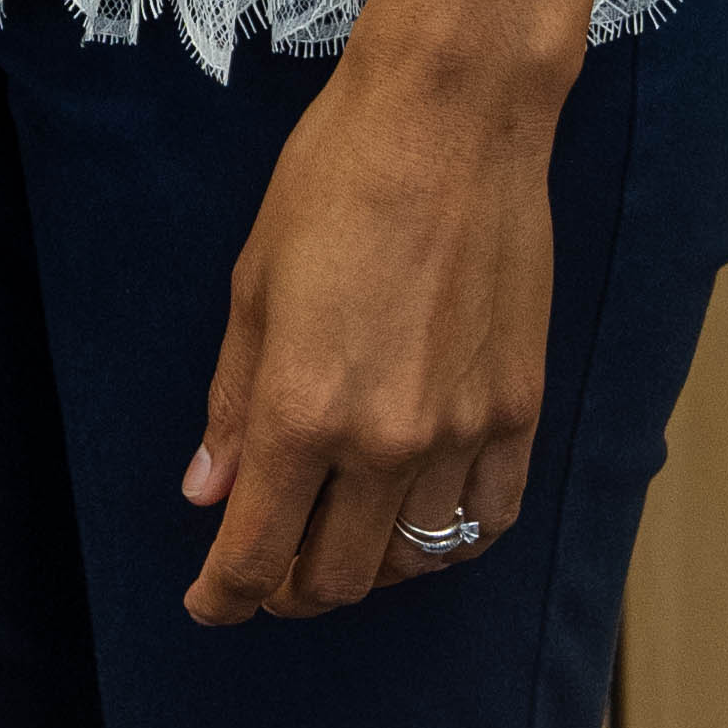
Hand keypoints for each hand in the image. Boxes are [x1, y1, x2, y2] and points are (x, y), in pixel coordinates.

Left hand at [180, 43, 554, 624]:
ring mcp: (463, 432)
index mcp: (305, 410)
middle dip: (289, 590)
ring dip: (365, 569)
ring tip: (336, 543)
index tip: (211, 605)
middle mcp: (387, 441)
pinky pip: (486, 521)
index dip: (227, 594)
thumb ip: (233, 404)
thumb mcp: (253, 287)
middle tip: (266, 573)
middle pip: (336, 575)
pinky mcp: (519, 412)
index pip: (259, 552)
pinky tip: (419, 524)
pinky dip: (446, 543)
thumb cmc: (334, 182)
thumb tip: (208, 492)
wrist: (451, 122)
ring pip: (412, 561)